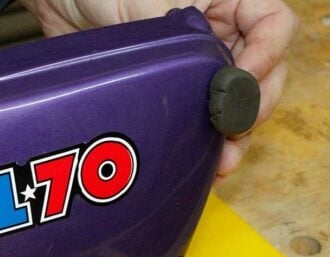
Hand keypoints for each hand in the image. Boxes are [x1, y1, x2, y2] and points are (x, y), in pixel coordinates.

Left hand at [19, 0, 298, 182]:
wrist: (59, 2)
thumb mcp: (146, 4)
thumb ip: (184, 38)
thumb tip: (210, 83)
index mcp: (224, 1)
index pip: (273, 25)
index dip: (267, 55)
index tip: (240, 83)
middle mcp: (220, 33)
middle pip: (262, 72)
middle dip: (251, 107)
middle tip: (232, 134)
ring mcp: (197, 65)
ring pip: (234, 102)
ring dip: (232, 134)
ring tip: (221, 161)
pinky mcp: (173, 91)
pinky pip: (200, 117)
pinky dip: (204, 141)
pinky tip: (200, 162)